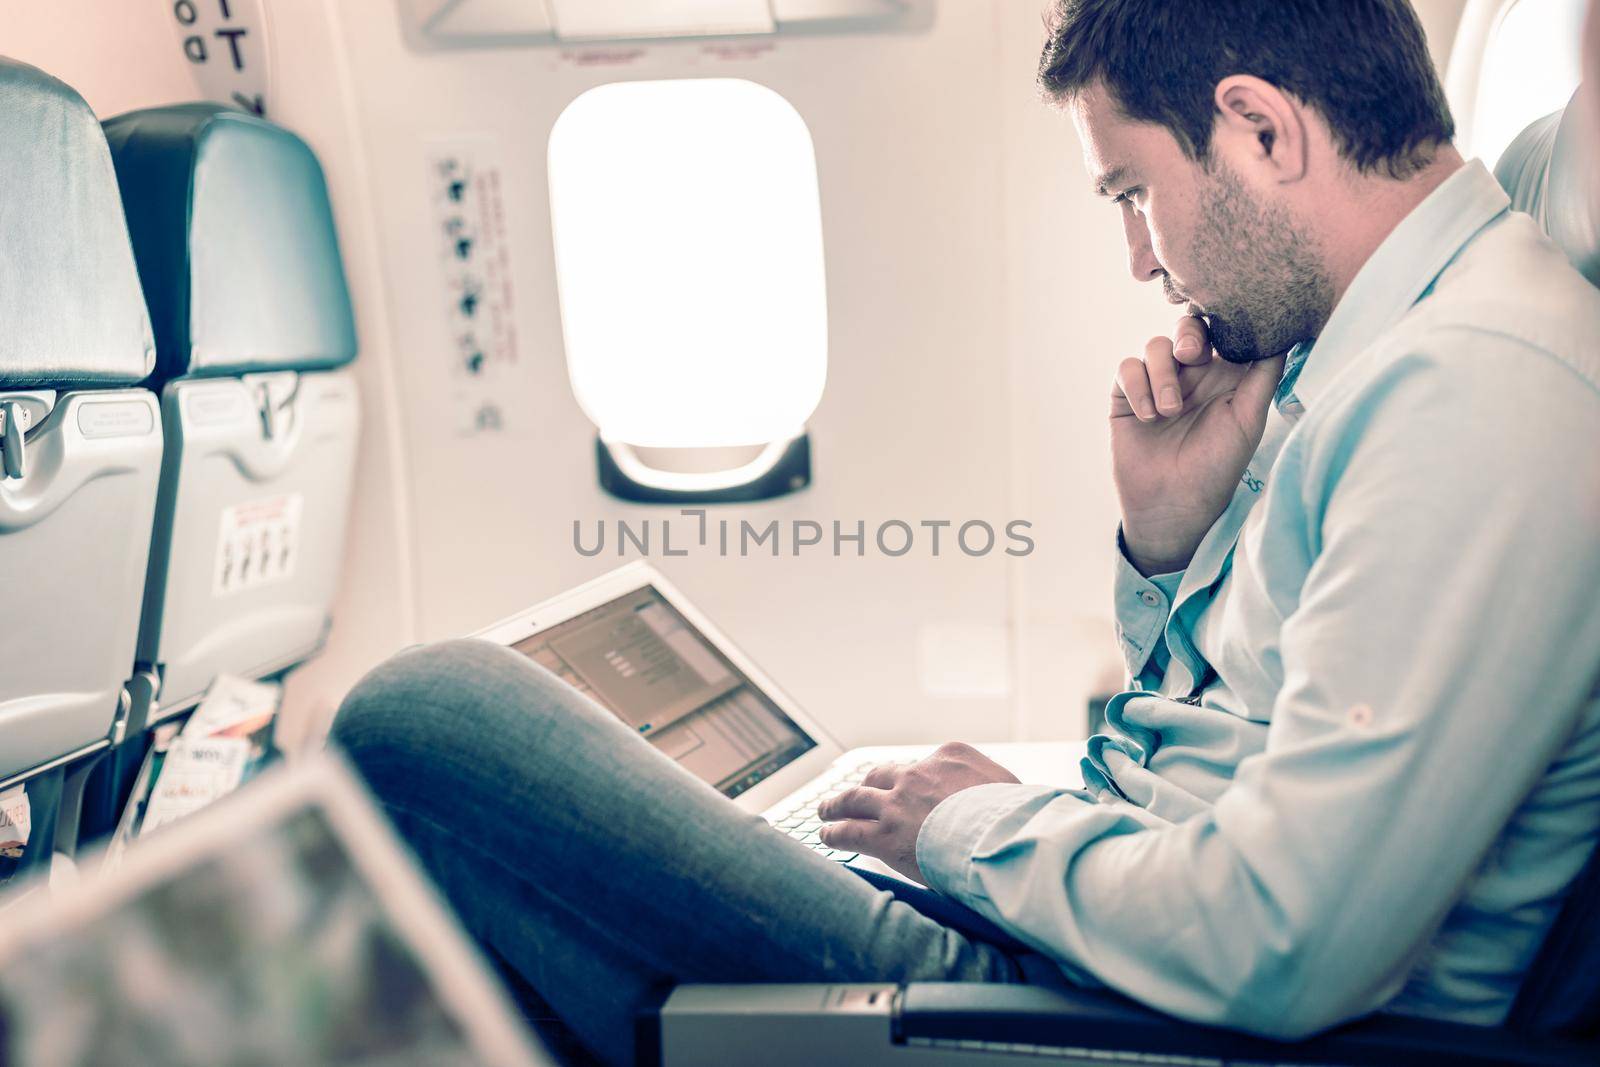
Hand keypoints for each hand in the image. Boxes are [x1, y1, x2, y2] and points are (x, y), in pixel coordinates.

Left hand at [817, 743, 1020, 882]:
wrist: (1001, 838)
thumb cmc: (1016, 818)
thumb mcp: (1012, 787)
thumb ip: (995, 785)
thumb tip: (1003, 796)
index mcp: (950, 756)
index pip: (924, 765)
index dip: (914, 780)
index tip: (910, 788)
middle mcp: (918, 774)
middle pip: (883, 775)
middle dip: (870, 783)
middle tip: (861, 791)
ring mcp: (897, 803)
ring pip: (856, 798)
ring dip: (838, 803)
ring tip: (826, 809)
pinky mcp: (884, 835)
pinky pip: (849, 831)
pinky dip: (833, 831)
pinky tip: (825, 834)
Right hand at [1111, 316, 1285, 574]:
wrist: (1173, 505)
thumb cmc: (1218, 466)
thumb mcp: (1250, 419)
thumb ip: (1264, 374)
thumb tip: (1282, 332)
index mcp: (1225, 375)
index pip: (1222, 331)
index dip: (1220, 321)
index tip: (1223, 332)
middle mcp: (1191, 374)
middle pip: (1186, 327)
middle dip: (1187, 334)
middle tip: (1190, 355)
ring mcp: (1157, 383)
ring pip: (1154, 346)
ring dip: (1162, 375)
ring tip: (1170, 412)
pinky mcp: (1127, 397)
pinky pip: (1127, 369)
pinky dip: (1137, 387)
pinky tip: (1149, 417)